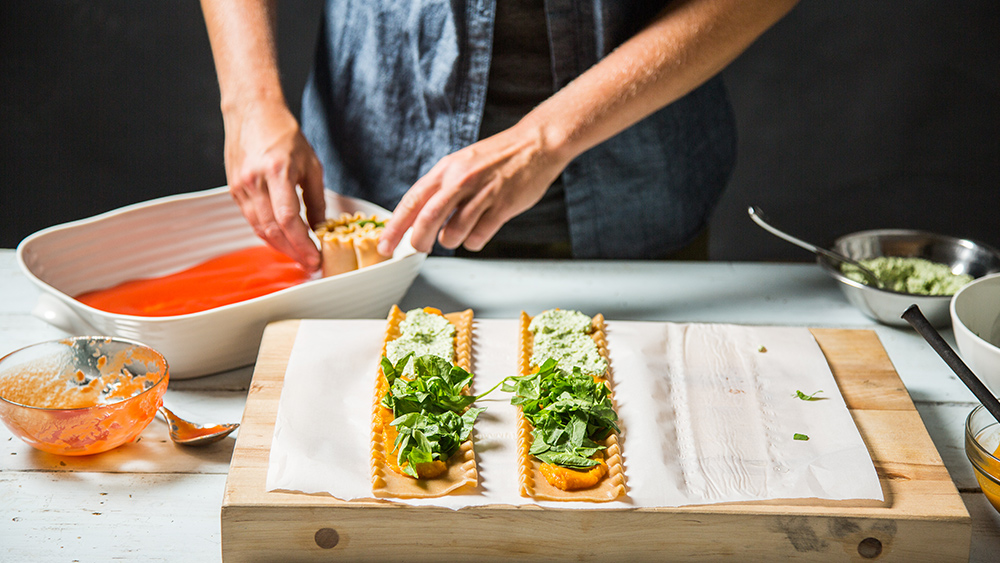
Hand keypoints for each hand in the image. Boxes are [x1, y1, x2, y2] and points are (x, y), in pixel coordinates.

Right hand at [223, 100, 324, 269]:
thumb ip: (316, 199)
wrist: (252, 113)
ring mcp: (241, 187)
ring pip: (260, 229)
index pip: (288, 219)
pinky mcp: (234, 190)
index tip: (316, 258)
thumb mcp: (311, 165)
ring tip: (299, 256)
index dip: (302, 244)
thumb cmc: (284, 135)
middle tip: (310, 264)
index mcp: (277, 172)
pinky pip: (251, 220)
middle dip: (293, 252)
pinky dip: (268, 234)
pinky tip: (283, 240)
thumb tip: (320, 227)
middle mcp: (255, 182)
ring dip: (281, 247)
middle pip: (273, 230)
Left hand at [377, 123, 567, 255]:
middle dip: (418, 241)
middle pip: (427, 220)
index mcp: (446, 169)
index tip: (384, 246)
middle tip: (418, 250)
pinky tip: (479, 232)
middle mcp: (460, 180)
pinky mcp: (503, 206)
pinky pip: (478, 237)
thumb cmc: (496, 157)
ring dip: (451, 241)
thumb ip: (441, 188)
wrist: (536, 144)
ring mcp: (483, 193)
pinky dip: (474, 241)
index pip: (412, 202)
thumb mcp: (461, 164)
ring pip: (453, 233)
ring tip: (459, 233)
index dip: (395, 227)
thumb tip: (419, 218)